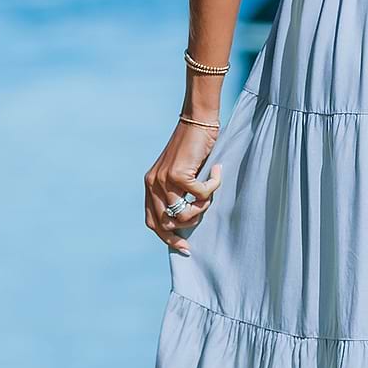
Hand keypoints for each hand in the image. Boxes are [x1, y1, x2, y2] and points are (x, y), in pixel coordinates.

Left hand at [145, 123, 222, 255]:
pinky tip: (217, 173)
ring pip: (184, 212)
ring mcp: (163, 180)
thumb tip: (187, 220)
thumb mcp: (181, 173)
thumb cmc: (194, 147)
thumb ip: (178, 193)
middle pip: (165, 222)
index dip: (167, 237)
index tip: (184, 246)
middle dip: (186, 227)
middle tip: (202, 218)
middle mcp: (152, 183)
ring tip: (209, 192)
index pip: (152, 221)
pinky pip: (200, 195)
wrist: (197, 121)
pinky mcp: (178, 174)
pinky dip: (212, 187)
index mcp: (150, 185)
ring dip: (202, 206)